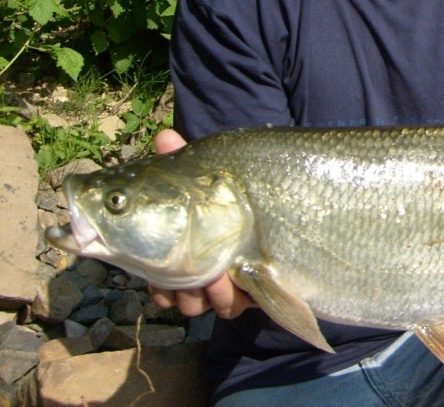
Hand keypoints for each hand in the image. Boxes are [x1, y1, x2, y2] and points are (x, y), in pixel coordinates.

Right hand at [147, 129, 253, 319]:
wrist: (292, 201)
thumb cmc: (240, 187)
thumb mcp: (212, 172)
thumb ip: (185, 158)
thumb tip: (164, 136)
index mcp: (180, 246)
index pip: (152, 274)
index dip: (151, 279)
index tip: (155, 274)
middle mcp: (198, 269)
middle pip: (171, 294)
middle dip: (175, 290)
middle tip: (184, 278)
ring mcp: (224, 282)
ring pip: (196, 306)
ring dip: (203, 295)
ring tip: (214, 276)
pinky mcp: (251, 292)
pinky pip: (230, 308)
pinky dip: (228, 298)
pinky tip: (235, 281)